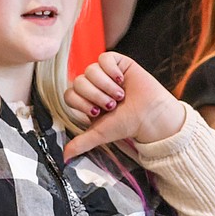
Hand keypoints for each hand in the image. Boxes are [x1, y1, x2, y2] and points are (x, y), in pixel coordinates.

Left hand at [63, 51, 184, 159]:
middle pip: (79, 82)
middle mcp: (93, 85)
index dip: (81, 103)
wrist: (150, 116)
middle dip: (96, 95)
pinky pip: (104, 58)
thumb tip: (65, 157)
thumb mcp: (100, 134)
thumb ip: (81, 143)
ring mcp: (105, 73)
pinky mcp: (118, 62)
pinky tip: (121, 79)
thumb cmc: (127, 124)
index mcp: (86, 100)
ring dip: (105, 85)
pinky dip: (111, 70)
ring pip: (90, 70)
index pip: (69, 94)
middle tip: (112, 105)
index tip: (97, 112)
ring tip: (120, 95)